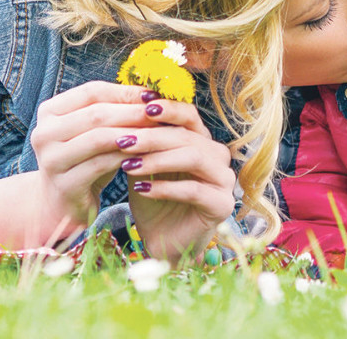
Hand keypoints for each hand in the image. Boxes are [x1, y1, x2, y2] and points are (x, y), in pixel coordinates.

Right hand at [29, 81, 155, 239]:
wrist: (63, 203)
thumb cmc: (85, 159)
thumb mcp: (95, 131)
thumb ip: (113, 110)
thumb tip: (151, 91)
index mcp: (49, 112)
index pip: (91, 92)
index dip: (124, 91)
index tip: (153, 94)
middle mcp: (43, 133)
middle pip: (96, 114)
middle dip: (132, 111)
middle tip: (160, 112)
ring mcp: (51, 159)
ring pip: (99, 138)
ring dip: (132, 132)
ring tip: (157, 131)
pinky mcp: (64, 183)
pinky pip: (102, 164)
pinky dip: (127, 156)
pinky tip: (147, 154)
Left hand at [120, 99, 235, 265]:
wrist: (162, 241)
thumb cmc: (153, 199)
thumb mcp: (143, 166)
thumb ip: (140, 142)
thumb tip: (122, 111)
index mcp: (202, 140)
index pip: (189, 115)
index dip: (166, 108)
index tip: (139, 104)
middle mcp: (218, 156)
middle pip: (188, 136)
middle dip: (152, 137)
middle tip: (122, 140)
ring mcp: (225, 180)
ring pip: (193, 158)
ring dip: (158, 160)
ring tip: (128, 164)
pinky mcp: (222, 205)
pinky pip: (194, 190)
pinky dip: (165, 188)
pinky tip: (141, 189)